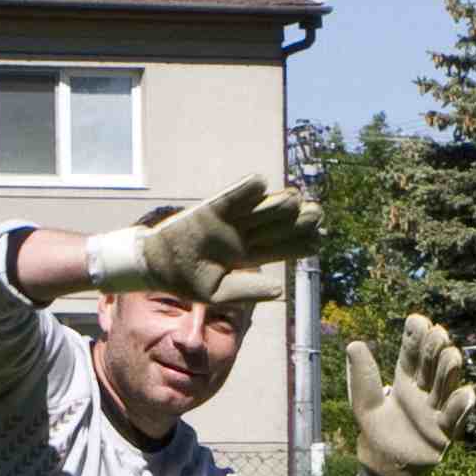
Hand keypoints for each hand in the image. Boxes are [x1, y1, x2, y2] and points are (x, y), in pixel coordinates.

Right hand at [87, 175, 321, 300]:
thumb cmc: (185, 280)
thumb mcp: (217, 293)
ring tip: (295, 198)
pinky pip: (230, 197)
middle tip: (317, 212)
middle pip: (276, 225)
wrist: (155, 265)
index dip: (300, 243)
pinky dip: (244, 190)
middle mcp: (243, 235)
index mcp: (248, 255)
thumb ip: (247, 291)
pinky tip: (260, 182)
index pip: (280, 248)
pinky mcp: (211, 208)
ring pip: (259, 209)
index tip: (320, 239)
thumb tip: (280, 289)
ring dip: (277, 203)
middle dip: (297, 219)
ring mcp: (229, 220)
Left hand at [344, 314, 475, 475]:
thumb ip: (361, 376)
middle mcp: (424, 392)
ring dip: (450, 371)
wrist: (383, 468)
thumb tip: (354, 343)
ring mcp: (436, 410)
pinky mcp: (444, 432)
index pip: (412, 355)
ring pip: (446, 386)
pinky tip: (466, 392)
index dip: (415, 338)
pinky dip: (461, 406)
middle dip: (435, 349)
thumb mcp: (363, 403)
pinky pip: (455, 417)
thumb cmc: (375, 432)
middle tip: (438, 333)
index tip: (418, 319)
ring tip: (452, 355)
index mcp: (405, 382)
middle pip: (432, 366)